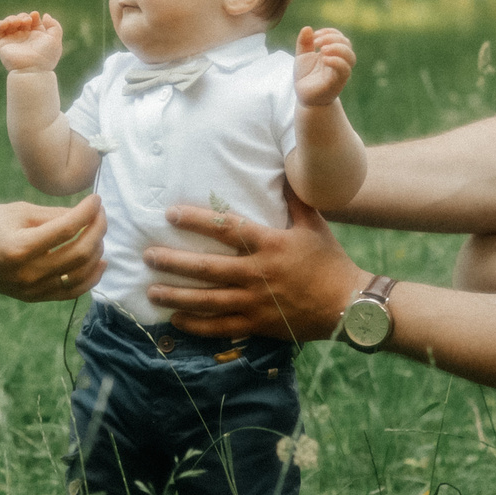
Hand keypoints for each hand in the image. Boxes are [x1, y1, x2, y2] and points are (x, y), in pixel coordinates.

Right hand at [0, 10, 64, 73]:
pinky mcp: (1, 44)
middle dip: (22, 16)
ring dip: (11, 18)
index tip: (35, 16)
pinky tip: (6, 24)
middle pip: (19, 20)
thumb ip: (54, 26)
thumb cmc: (45, 56)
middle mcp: (23, 38)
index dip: (33, 16)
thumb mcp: (55, 39)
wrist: (33, 70)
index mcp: (36, 37)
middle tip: (27, 21)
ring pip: (8, 23)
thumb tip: (45, 15)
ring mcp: (12, 41)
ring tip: (17, 22)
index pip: (32, 21)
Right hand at [0, 194, 105, 301]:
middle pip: (80, 253)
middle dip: (98, 230)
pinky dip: (91, 277)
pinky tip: (100, 262)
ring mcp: (33, 288)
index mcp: (21, 246)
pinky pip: (72, 292)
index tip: (96, 200)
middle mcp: (29, 272)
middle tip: (100, 215)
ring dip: (97, 252)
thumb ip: (52, 214)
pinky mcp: (35, 297)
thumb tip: (84, 213)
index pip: (67, 228)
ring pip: (81, 274)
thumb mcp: (15, 211)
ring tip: (99, 234)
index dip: (88, 212)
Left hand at [143, 185, 367, 340]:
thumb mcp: (313, 224)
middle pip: (207, 268)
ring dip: (177, 296)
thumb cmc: (329, 261)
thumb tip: (283, 168)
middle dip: (174, 262)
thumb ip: (293, 198)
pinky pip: (221, 326)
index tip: (170, 214)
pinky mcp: (257, 324)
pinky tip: (175, 320)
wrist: (347, 305)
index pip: (226, 228)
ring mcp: (255, 302)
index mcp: (269, 244)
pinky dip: (196, 325)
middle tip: (148, 256)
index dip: (196, 220)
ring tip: (152, 291)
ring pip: (208, 301)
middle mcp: (257, 274)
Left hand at [293, 25, 355, 107]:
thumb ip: (304, 43)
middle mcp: (339, 61)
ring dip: (337, 48)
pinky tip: (324, 59)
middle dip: (332, 38)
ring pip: (350, 57)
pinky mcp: (338, 82)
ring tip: (322, 50)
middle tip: (316, 43)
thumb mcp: (302, 56)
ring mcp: (340, 72)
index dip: (329, 32)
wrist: (304, 97)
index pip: (339, 37)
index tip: (314, 36)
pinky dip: (336, 61)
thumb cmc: (306, 77)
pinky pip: (344, 70)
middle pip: (346, 43)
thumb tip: (308, 28)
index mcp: (333, 52)